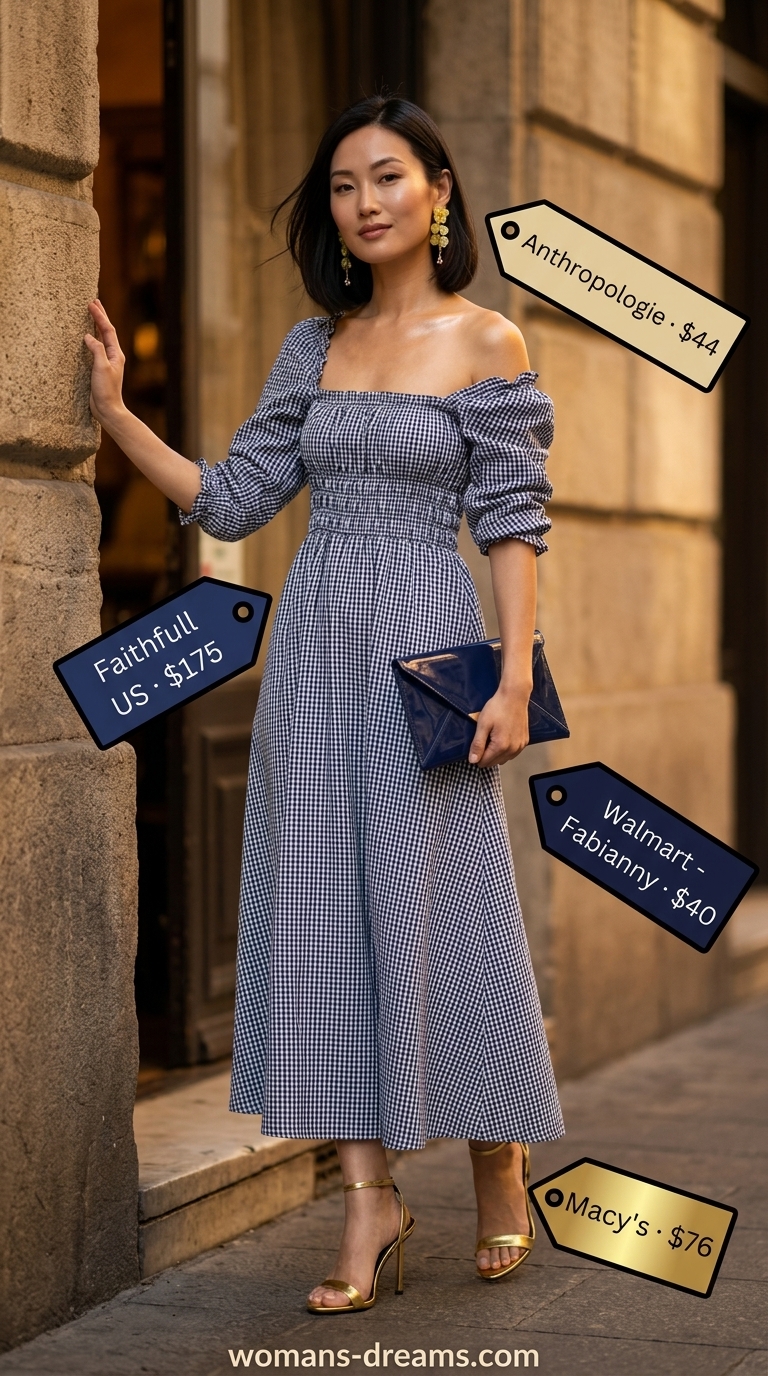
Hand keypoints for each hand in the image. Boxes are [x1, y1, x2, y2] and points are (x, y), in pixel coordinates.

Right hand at [84, 300, 125, 424]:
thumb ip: (96, 350)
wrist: (107, 409)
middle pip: (106, 331)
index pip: (108, 330)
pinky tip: (86, 337)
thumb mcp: (101, 367)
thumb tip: (89, 337)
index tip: (92, 304)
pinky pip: (96, 348)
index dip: (100, 316)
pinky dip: (92, 339)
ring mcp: (107, 362)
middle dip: (100, 317)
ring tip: (91, 315)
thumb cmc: (106, 390)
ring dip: (96, 326)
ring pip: (102, 339)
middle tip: (93, 302)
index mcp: (116, 354)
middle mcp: (113, 356)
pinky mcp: (100, 369)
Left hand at [468, 682, 530, 767]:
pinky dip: (505, 750)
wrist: (515, 696)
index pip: (484, 762)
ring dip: (496, 753)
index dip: (477, 756)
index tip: (476, 744)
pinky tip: (502, 737)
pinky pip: (512, 753)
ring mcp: (520, 746)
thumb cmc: (497, 708)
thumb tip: (473, 761)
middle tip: (484, 738)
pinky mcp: (525, 741)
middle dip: (486, 754)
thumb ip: (478, 744)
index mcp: (501, 746)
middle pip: (494, 763)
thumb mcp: (483, 725)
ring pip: (503, 759)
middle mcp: (512, 749)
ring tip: (493, 737)